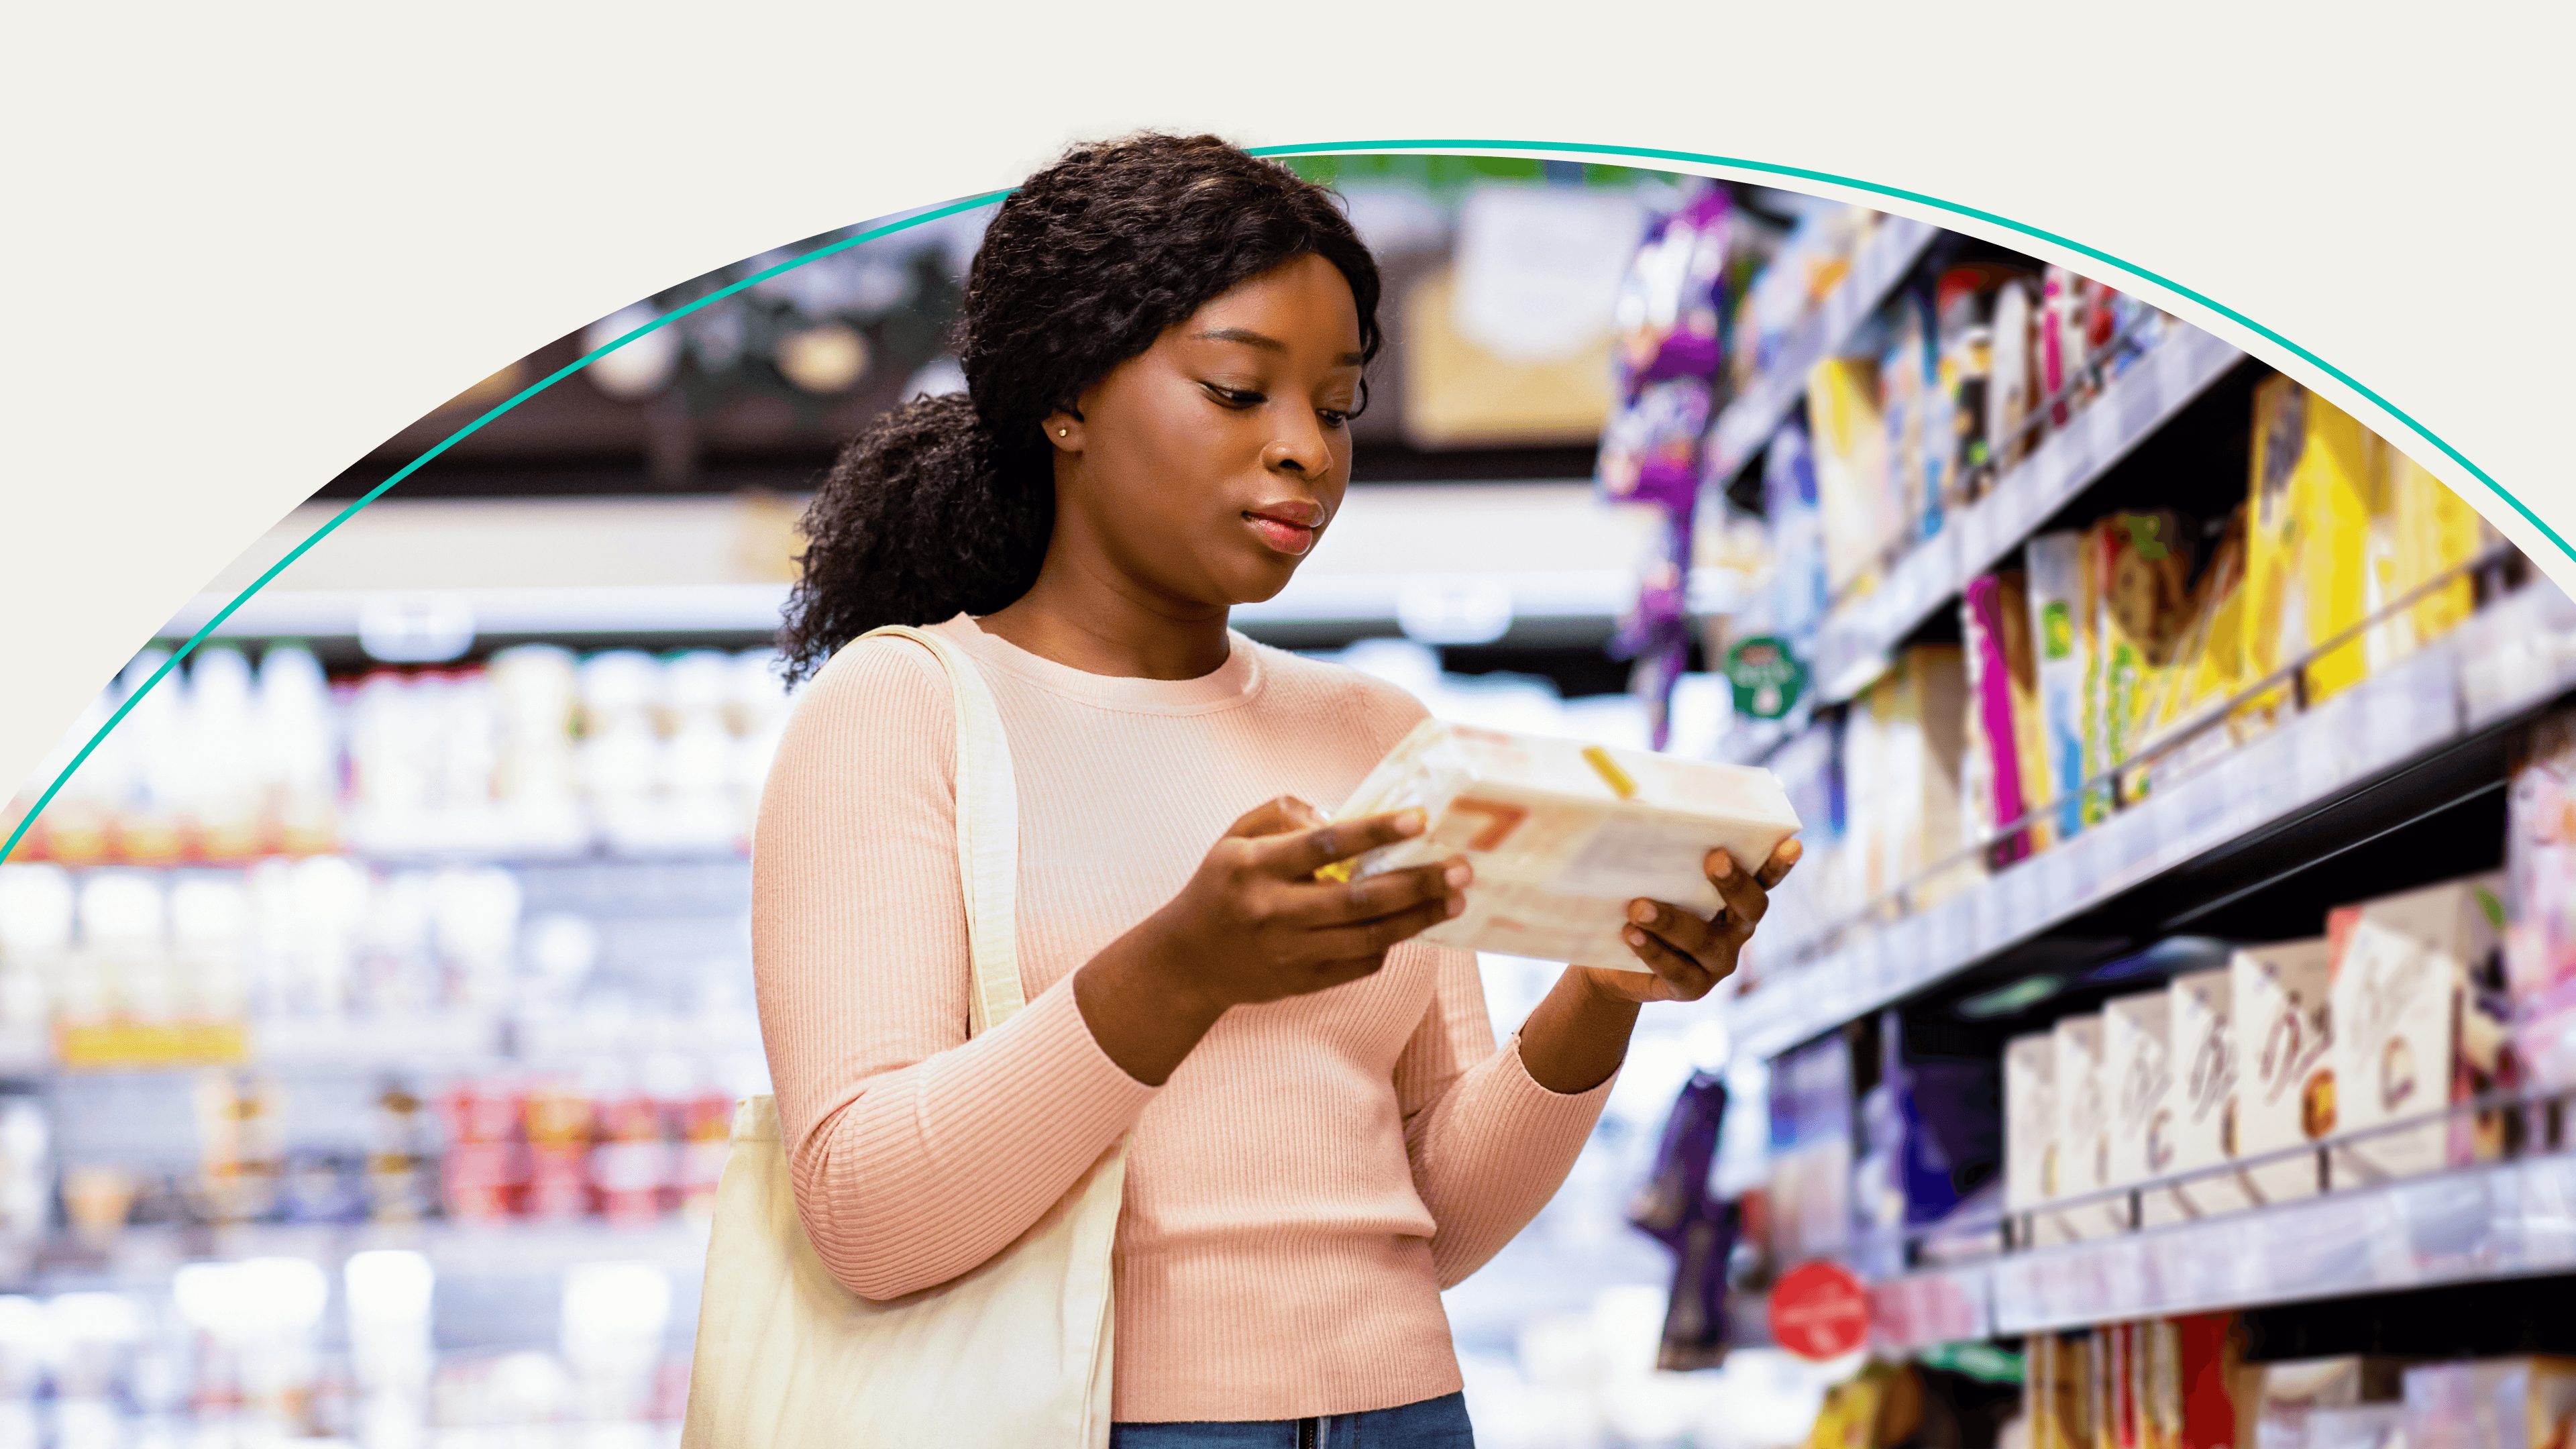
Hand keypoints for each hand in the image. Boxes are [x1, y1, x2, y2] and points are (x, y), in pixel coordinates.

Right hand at [1139, 796, 1471, 1014]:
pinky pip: (1360, 963)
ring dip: (1419, 918)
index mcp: (1255, 867)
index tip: (1420, 819)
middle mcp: (1274, 912)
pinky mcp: (1302, 982)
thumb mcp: (1235, 836)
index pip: (1325, 845)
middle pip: (1360, 899)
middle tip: (1461, 868)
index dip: (1376, 831)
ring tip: (1455, 899)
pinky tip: (1412, 924)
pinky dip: (1390, 943)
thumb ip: (1283, 813)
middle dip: (1418, 882)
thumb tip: (1340, 815)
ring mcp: (1290, 952)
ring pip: (1369, 937)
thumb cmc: (1222, 884)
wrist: (1187, 961)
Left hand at [1576, 838, 1802, 1005]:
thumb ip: (1662, 851)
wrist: (1611, 962)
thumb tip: (1641, 800)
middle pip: (1749, 909)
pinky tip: (1630, 933)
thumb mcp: (1651, 877)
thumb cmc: (1636, 904)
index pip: (1765, 878)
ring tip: (1638, 906)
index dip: (1780, 864)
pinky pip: (1676, 971)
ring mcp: (1717, 963)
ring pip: (1704, 941)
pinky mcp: (1692, 988)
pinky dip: (1652, 951)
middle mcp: (1736, 931)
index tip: (1792, 843)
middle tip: (1713, 859)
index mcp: (1736, 899)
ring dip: (1672, 920)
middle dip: (1734, 883)